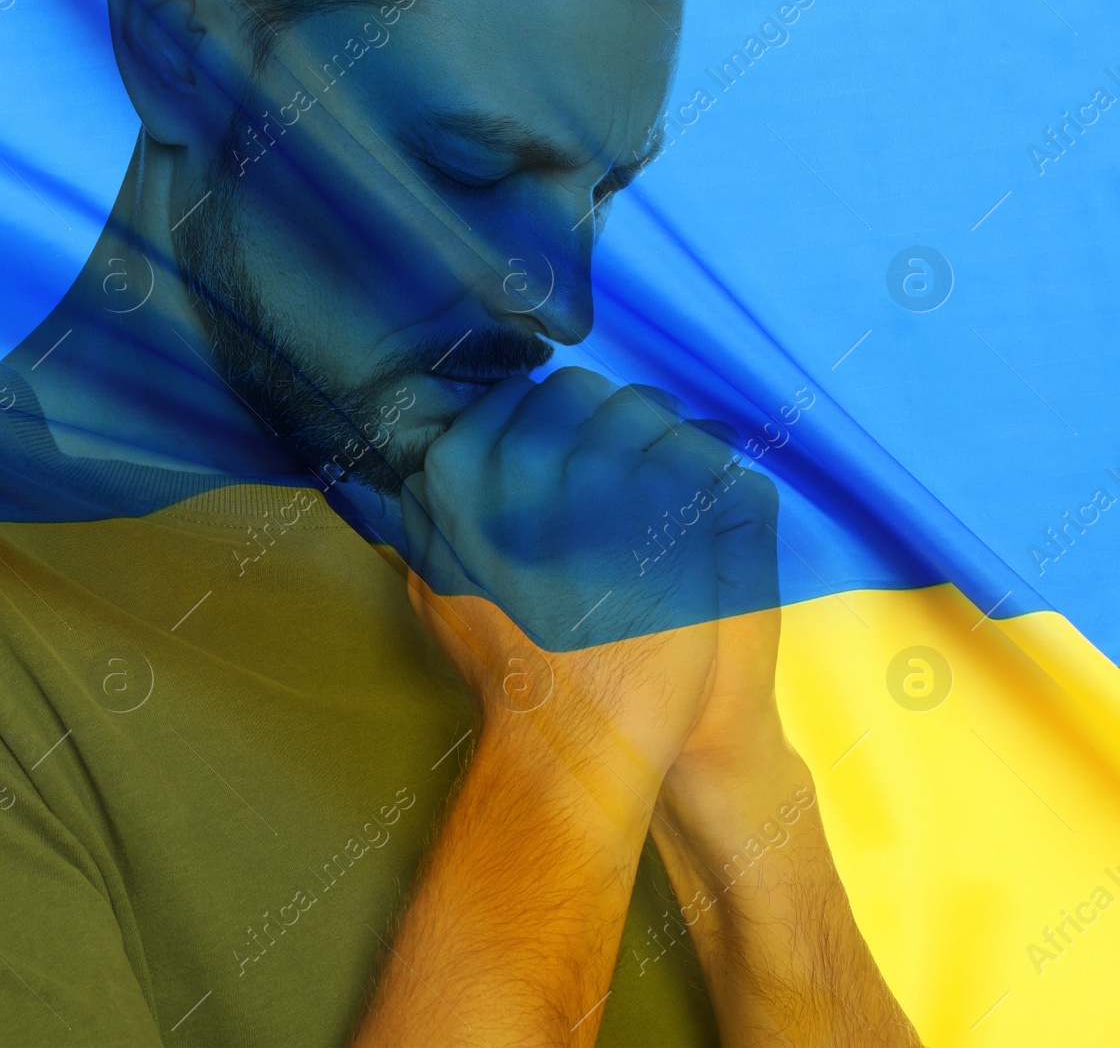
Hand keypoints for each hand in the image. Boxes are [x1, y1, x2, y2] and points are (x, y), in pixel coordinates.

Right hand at [401, 367, 779, 777]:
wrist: (569, 733)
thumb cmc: (501, 667)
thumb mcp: (428, 582)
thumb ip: (427, 511)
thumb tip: (431, 469)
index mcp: (463, 464)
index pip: (521, 397)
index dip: (550, 429)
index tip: (565, 466)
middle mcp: (530, 453)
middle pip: (582, 393)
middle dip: (602, 427)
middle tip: (615, 486)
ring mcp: (605, 470)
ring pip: (645, 409)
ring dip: (655, 444)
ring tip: (656, 506)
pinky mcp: (672, 497)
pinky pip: (697, 448)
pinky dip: (701, 475)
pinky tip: (689, 523)